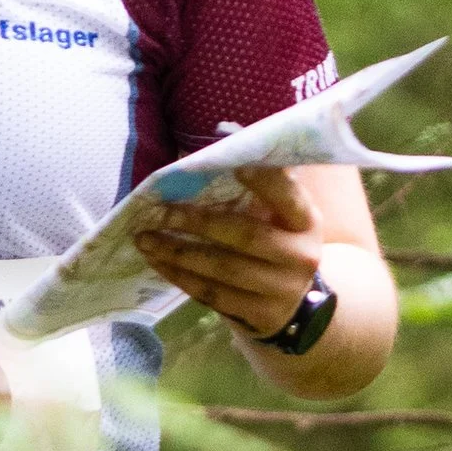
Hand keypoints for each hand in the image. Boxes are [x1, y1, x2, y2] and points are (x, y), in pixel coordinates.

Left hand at [133, 164, 323, 337]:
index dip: (266, 182)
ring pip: (223, 269)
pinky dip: (181, 277)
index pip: (288, 197)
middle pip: (246, 236)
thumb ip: (259, 186)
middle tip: (160, 213)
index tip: (236, 166)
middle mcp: (300, 256)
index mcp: (306, 222)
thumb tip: (224, 135)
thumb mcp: (279, 217)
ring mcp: (282, 289)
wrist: (294, 304)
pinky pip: (213, 294)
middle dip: (198, 223)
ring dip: (178, 253)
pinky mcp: (260, 315)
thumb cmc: (276, 244)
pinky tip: (158, 263)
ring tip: (145, 240)